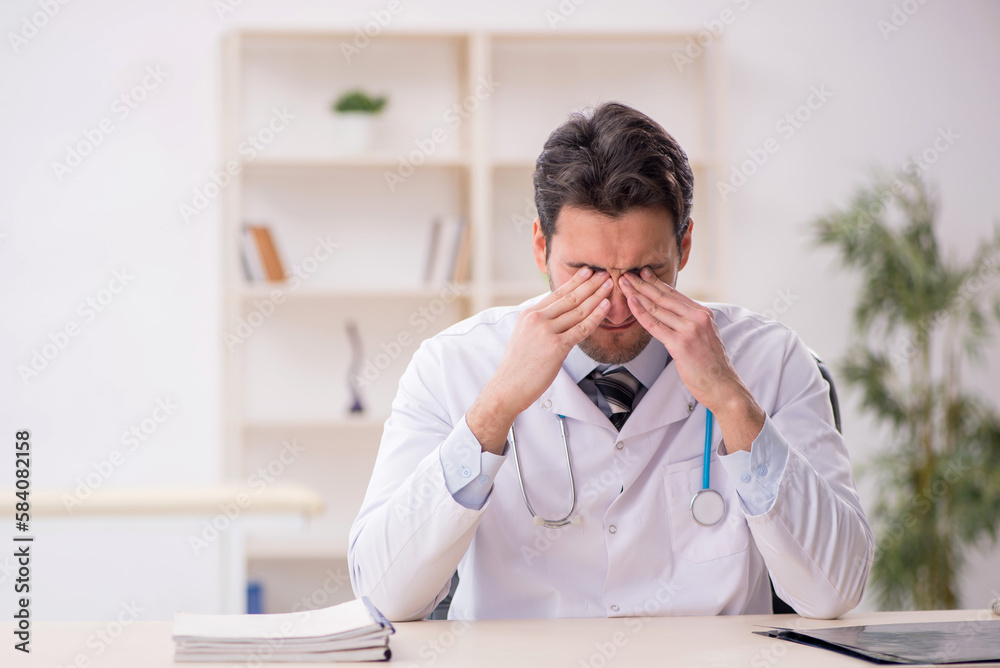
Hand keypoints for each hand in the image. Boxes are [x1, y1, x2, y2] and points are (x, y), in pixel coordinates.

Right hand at [467, 266, 612, 453]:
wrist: (509, 386)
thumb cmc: (518, 366)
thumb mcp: (524, 336)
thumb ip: (539, 323)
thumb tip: (557, 316)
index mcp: (529, 314)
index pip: (557, 293)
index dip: (575, 281)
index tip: (588, 272)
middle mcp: (537, 319)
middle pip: (570, 297)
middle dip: (590, 284)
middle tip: (604, 273)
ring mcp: (546, 332)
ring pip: (578, 310)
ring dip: (596, 296)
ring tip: (610, 285)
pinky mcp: (556, 347)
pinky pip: (582, 328)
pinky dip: (596, 315)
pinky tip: (606, 306)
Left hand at [619, 267, 763, 451]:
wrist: (722, 385)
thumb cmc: (711, 364)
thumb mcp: (705, 335)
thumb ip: (690, 322)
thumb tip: (672, 313)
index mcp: (704, 313)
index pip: (675, 294)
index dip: (656, 282)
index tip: (642, 273)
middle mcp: (698, 318)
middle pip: (664, 297)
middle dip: (643, 284)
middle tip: (627, 273)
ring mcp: (690, 330)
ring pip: (657, 308)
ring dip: (637, 294)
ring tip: (623, 284)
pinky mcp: (681, 344)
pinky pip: (655, 326)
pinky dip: (641, 313)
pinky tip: (631, 303)